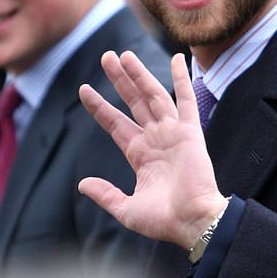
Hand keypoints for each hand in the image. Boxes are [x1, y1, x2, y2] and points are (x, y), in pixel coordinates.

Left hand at [78, 51, 227, 249]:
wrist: (193, 223)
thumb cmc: (164, 220)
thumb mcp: (126, 209)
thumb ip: (105, 194)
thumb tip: (82, 184)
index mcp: (139, 154)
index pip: (115, 123)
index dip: (100, 106)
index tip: (84, 89)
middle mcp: (154, 138)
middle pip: (132, 101)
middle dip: (119, 79)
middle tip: (106, 57)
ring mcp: (172, 132)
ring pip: (153, 94)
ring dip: (139, 74)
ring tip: (124, 54)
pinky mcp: (189, 131)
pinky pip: (186, 99)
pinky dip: (183, 78)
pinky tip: (178, 59)